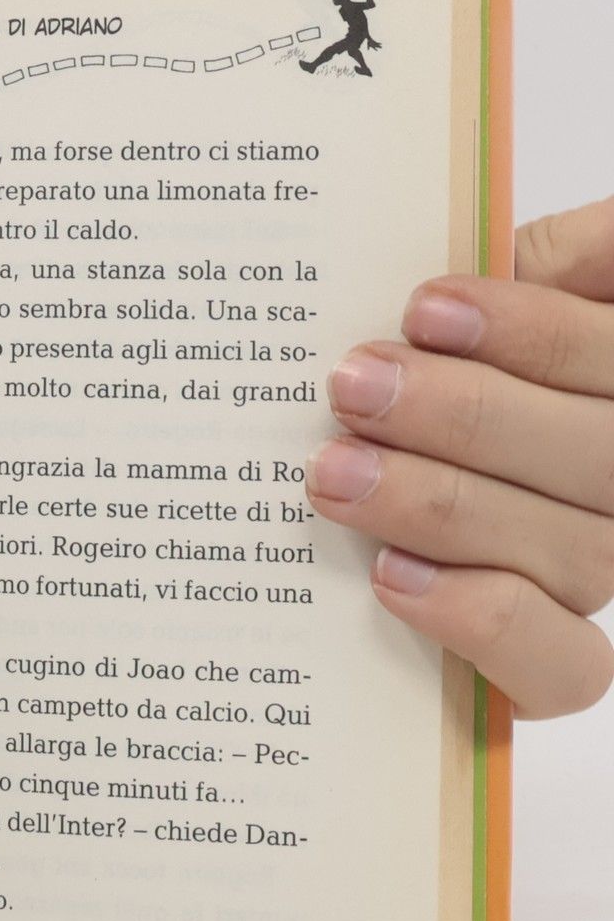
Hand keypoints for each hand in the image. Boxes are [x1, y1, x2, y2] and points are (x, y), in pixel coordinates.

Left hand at [307, 196, 613, 717]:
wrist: (400, 515)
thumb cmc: (448, 381)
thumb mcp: (491, 309)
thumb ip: (542, 268)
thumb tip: (498, 252)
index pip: (611, 359)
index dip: (531, 331)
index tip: (423, 310)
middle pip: (600, 457)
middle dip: (468, 416)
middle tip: (353, 387)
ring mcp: (604, 575)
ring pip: (577, 553)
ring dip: (445, 508)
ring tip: (335, 473)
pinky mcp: (559, 668)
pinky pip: (565, 667)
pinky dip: (482, 622)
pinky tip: (391, 578)